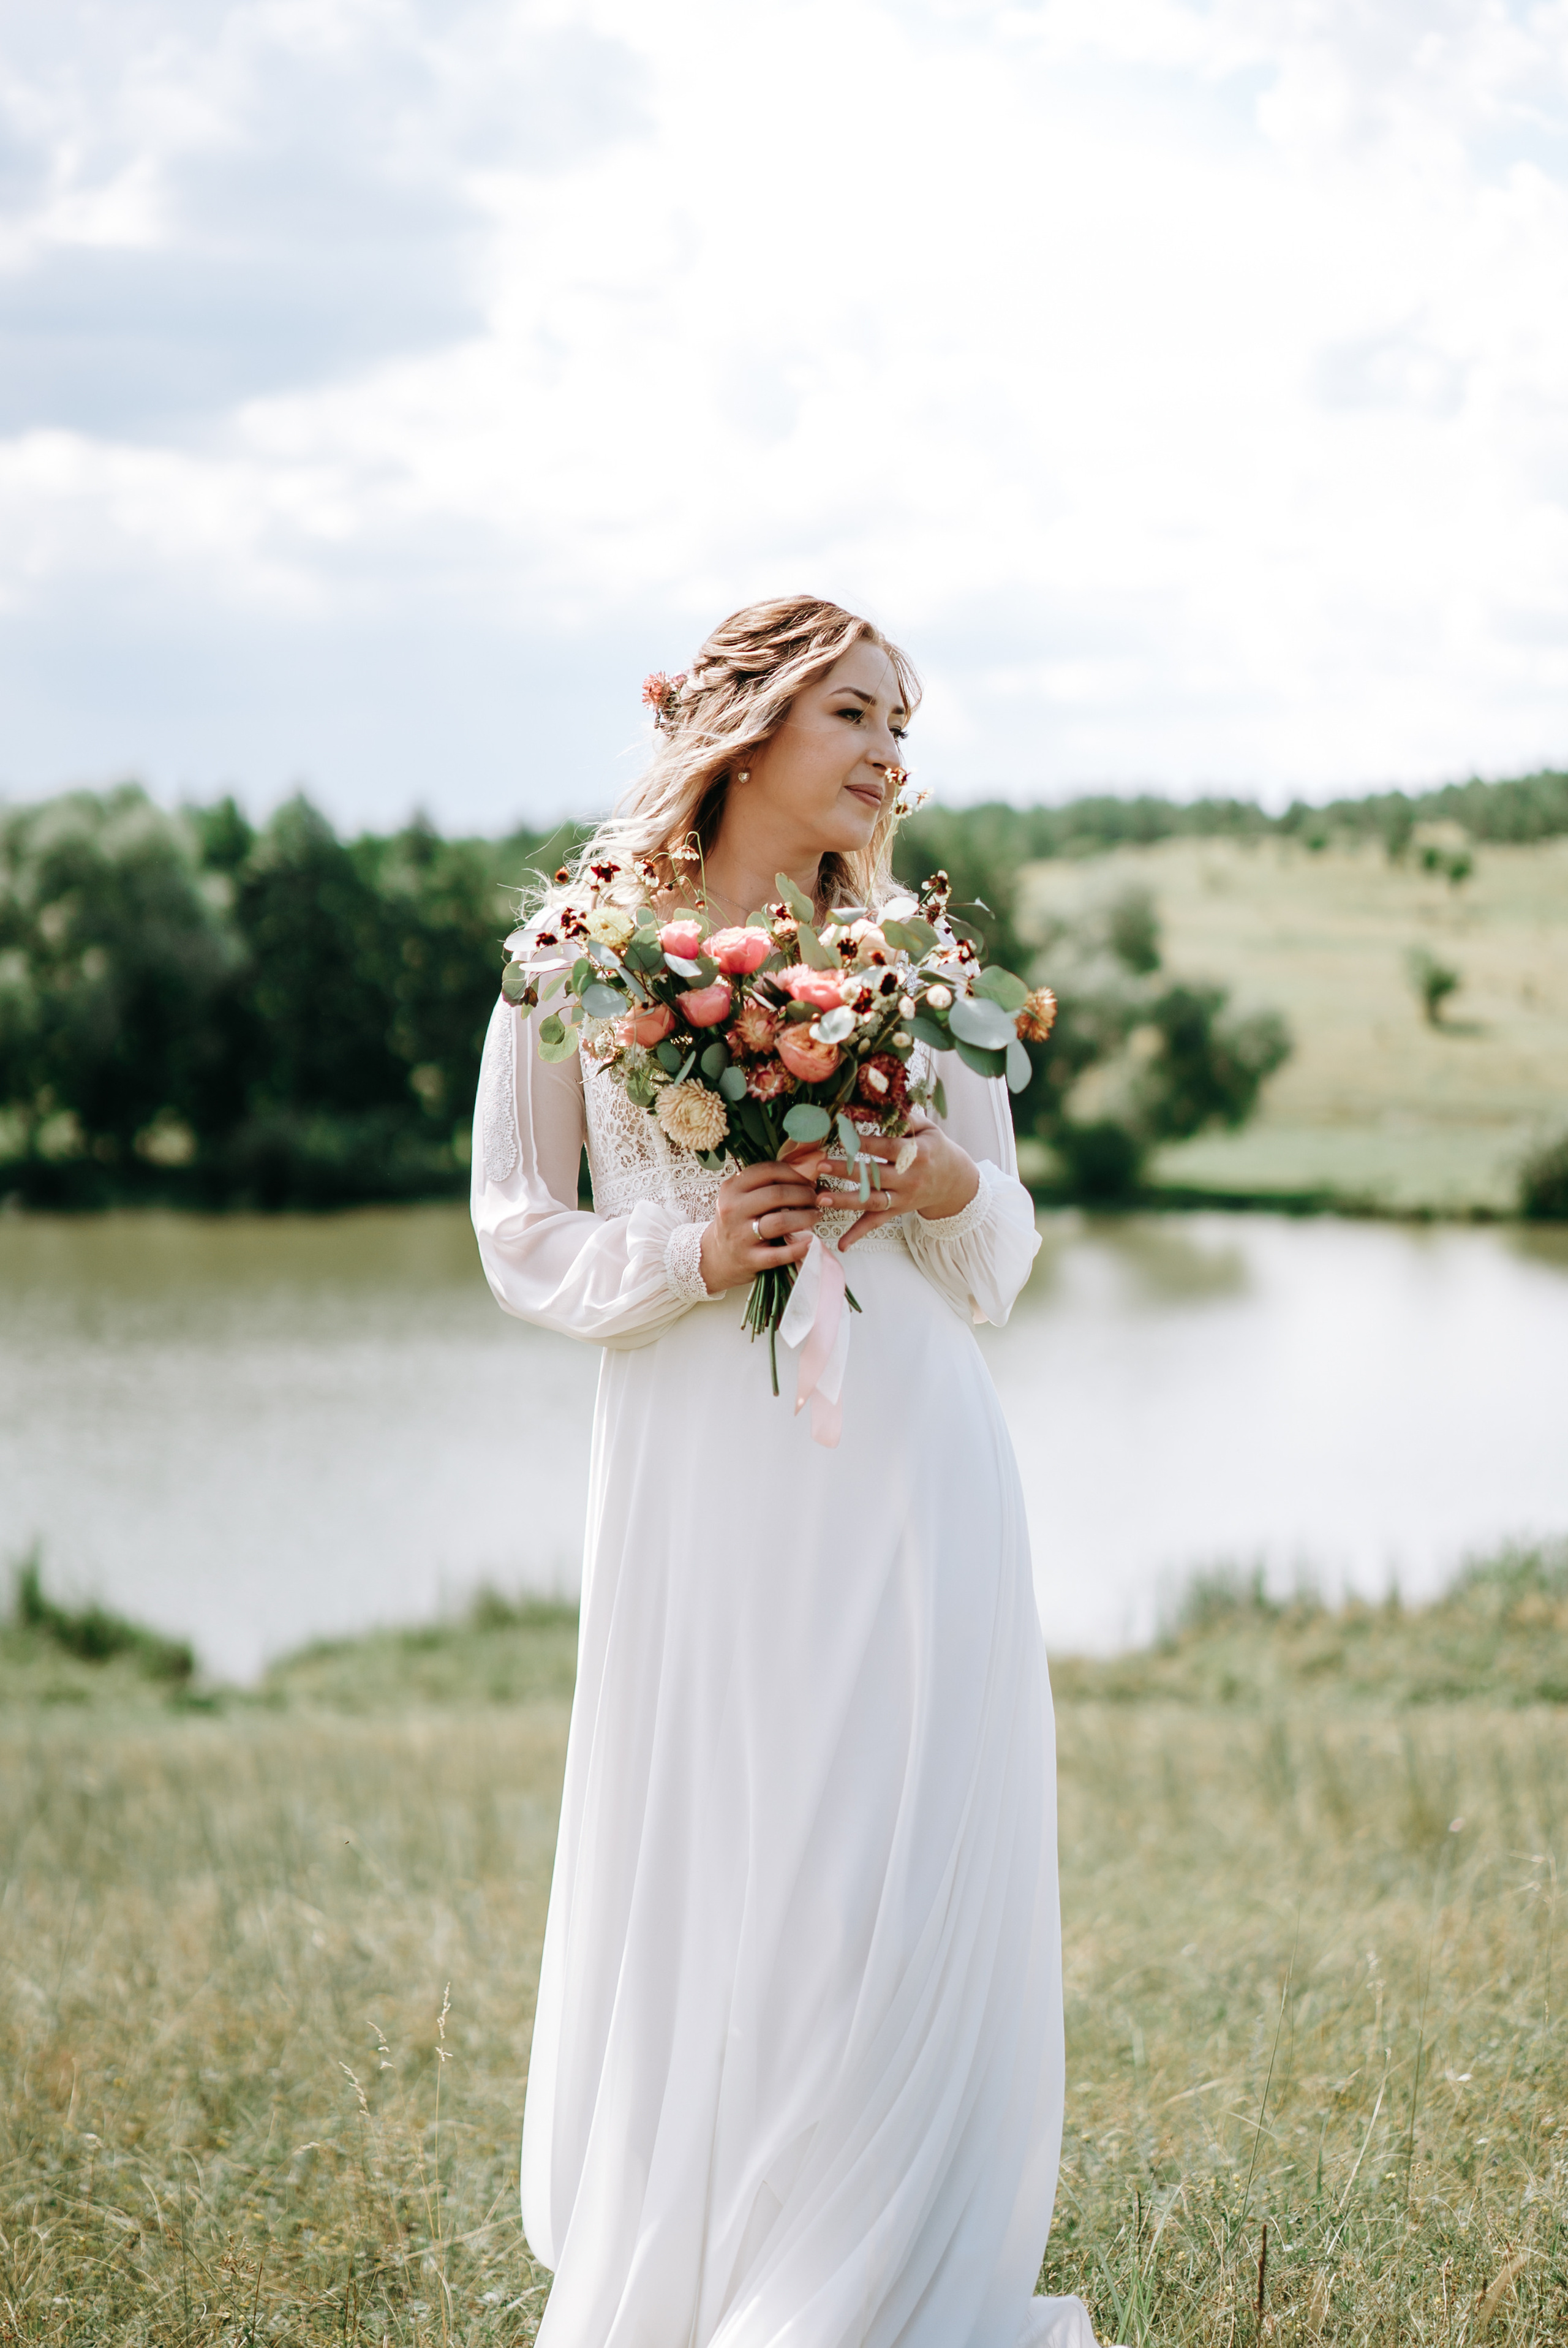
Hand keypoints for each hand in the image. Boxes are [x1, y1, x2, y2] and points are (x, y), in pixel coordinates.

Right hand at [698, 1159, 822, 1294]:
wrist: (716, 1257)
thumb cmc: (738, 1223)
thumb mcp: (742, 1199)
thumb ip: (768, 1186)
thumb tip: (810, 1178)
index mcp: (732, 1188)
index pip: (768, 1171)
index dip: (795, 1173)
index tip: (808, 1181)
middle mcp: (733, 1209)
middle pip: (777, 1194)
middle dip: (804, 1195)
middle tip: (816, 1199)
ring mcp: (740, 1235)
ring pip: (780, 1221)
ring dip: (805, 1217)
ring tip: (816, 1215)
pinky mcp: (749, 1259)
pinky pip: (779, 1254)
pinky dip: (799, 1248)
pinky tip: (811, 1241)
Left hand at [816, 1115, 980, 1248]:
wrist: (954, 1181)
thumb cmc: (935, 1148)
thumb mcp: (927, 1129)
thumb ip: (905, 1118)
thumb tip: (879, 1104)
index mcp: (917, 1154)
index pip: (887, 1148)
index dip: (864, 1142)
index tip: (841, 1135)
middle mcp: (910, 1179)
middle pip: (875, 1175)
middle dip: (847, 1171)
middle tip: (822, 1164)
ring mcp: (903, 1198)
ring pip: (872, 1201)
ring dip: (845, 1201)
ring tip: (821, 1198)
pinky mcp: (896, 1211)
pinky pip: (876, 1223)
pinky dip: (858, 1234)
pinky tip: (841, 1244)